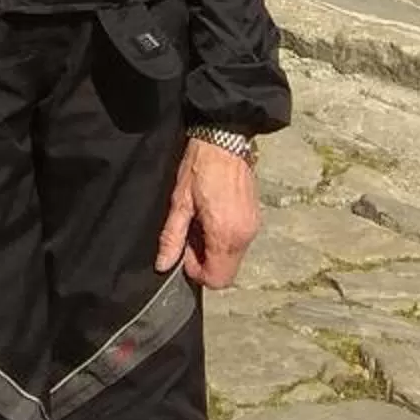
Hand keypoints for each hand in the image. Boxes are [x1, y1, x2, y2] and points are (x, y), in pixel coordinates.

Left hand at [155, 139, 261, 289]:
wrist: (225, 140)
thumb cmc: (201, 166)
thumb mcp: (180, 201)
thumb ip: (172, 237)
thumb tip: (164, 264)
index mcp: (225, 235)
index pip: (216, 279)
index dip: (196, 271)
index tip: (184, 251)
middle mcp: (244, 236)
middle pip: (226, 273)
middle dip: (205, 262)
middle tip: (190, 236)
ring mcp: (253, 228)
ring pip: (233, 259)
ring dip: (215, 251)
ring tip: (200, 223)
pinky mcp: (255, 219)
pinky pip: (240, 243)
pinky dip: (225, 240)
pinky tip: (212, 218)